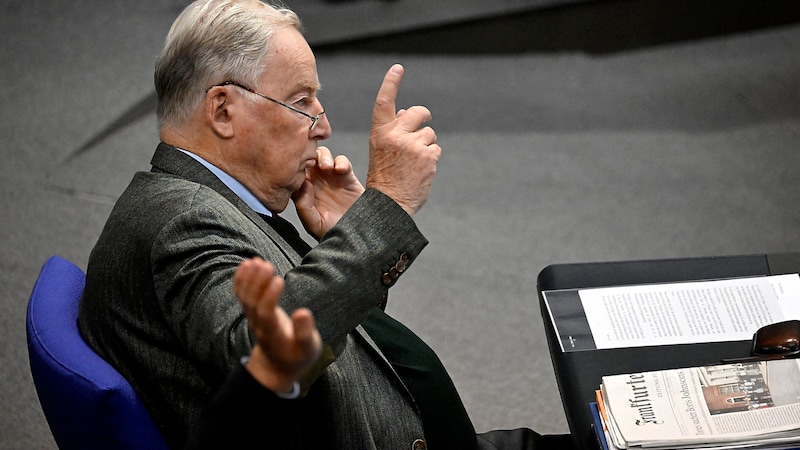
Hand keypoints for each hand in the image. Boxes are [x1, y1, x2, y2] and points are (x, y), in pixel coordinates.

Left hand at [233, 258, 321, 392]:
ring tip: (257, 260)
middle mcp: (259, 326)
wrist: (278, 366)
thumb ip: (305, 332)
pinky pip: (242, 295)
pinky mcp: (252, 312)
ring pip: (245, 298)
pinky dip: (241, 280)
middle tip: (266, 264)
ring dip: (249, 278)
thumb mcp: (308, 348)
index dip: (269, 297)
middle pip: (252, 303)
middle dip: (257, 283)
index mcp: (273, 335)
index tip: (279, 279)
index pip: (266, 313)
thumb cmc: (297, 356)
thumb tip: (303, 312)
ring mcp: (253, 319)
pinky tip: (246, 264)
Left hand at [293, 146, 364, 238]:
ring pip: (322, 155)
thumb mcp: (314, 224)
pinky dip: (341, 161)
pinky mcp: (347, 176)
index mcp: (304, 192)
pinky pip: (342, 160)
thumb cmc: (333, 231)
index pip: (293, 174)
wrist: (356, 233)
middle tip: (312, 164)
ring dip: (323, 156)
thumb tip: (303, 185)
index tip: (299, 173)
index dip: (294, 169)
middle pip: (306, 159)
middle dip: (308, 157)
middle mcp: (316, 182)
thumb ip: (304, 207)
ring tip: (326, 166)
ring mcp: (331, 177)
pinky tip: (340, 170)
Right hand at [366, 64, 440, 216]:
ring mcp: (413, 145)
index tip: (398, 68)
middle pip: (418, 112)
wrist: (389, 203)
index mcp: (380, 133)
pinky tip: (420, 170)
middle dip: (423, 116)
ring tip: (414, 162)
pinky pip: (435, 148)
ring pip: (429, 134)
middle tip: (423, 124)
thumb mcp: (381, 150)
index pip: (384, 102)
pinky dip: (431, 158)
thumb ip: (393, 130)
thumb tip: (407, 112)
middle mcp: (396, 135)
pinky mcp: (428, 155)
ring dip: (426, 144)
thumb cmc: (384, 177)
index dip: (391, 83)